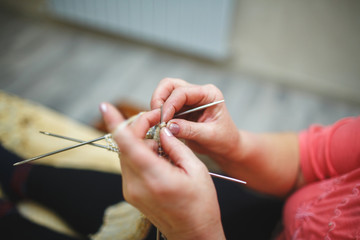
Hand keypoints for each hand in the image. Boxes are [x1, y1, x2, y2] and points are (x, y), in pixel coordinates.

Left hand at [100, 103, 224, 239]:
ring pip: (126, 153)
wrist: (193, 234)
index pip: (127, 144)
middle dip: (139, 127)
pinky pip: (130, 164)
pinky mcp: (130, 192)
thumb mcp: (196, 169)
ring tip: (166, 148)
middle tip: (159, 121)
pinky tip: (160, 159)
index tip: (105, 106)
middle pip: (125, 144)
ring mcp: (130, 190)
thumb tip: (162, 129)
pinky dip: (141, 154)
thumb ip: (176, 145)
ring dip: (142, 142)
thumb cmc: (201, 204)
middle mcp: (136, 184)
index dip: (115, 122)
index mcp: (155, 177)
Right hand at [151, 78, 241, 163]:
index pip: (182, 92)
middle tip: (155, 118)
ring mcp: (188, 99)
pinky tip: (160, 126)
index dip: (169, 105)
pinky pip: (164, 106)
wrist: (227, 146)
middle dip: (159, 100)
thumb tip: (169, 126)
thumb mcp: (209, 136)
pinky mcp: (181, 108)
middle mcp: (197, 93)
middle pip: (170, 85)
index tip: (163, 120)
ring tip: (158, 123)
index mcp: (209, 94)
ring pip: (164, 93)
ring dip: (157, 106)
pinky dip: (159, 114)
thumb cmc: (224, 140)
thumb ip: (190, 130)